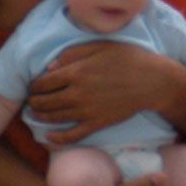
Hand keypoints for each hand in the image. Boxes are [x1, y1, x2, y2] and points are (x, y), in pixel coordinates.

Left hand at [28, 42, 156, 144]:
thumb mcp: (101, 46)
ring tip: (36, 114)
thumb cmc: (128, 58)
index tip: (33, 86)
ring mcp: (86, 111)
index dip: (34, 85)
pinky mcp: (96, 123)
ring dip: (40, 117)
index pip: (44, 82)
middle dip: (34, 102)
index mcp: (77, 72)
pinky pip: (71, 135)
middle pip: (45, 102)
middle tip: (32, 100)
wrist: (152, 81)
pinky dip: (56, 139)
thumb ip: (73, 53)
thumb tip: (50, 67)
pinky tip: (49, 137)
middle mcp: (77, 94)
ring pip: (54, 118)